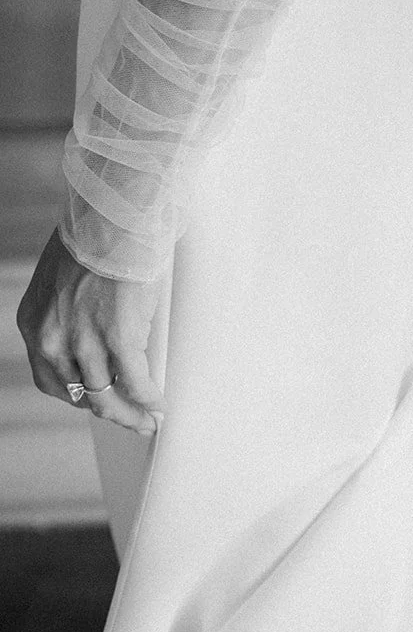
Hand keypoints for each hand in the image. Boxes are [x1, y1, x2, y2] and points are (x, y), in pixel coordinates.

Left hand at [17, 228, 165, 436]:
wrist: (114, 213)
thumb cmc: (94, 233)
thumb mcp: (62, 278)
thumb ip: (69, 310)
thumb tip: (94, 328)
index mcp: (35, 323)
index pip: (50, 379)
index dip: (77, 395)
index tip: (98, 398)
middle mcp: (52, 339)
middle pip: (79, 395)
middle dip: (106, 411)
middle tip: (128, 418)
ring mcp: (85, 341)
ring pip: (106, 396)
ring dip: (130, 413)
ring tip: (147, 418)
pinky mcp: (119, 337)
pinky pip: (136, 380)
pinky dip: (149, 397)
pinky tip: (159, 402)